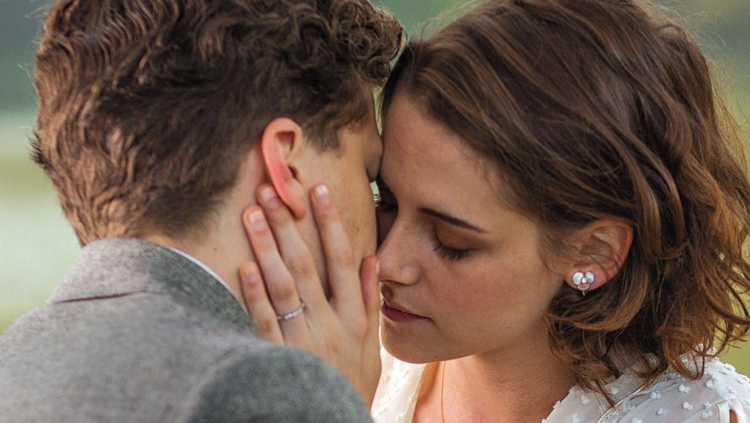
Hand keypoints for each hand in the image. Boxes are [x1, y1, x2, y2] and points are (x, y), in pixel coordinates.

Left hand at [238, 184, 380, 405]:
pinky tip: (244, 266)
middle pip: (307, 266)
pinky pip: (265, 322)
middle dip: (288, 226)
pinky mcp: (278, 357)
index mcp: (354, 318)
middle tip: (270, 191)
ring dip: (267, 248)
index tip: (318, 190)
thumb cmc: (351, 384)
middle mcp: (329, 324)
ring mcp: (303, 340)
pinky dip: (255, 294)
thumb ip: (370, 302)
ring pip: (284, 287)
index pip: (343, 261)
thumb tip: (371, 261)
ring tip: (252, 215)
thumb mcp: (372, 347)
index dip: (330, 224)